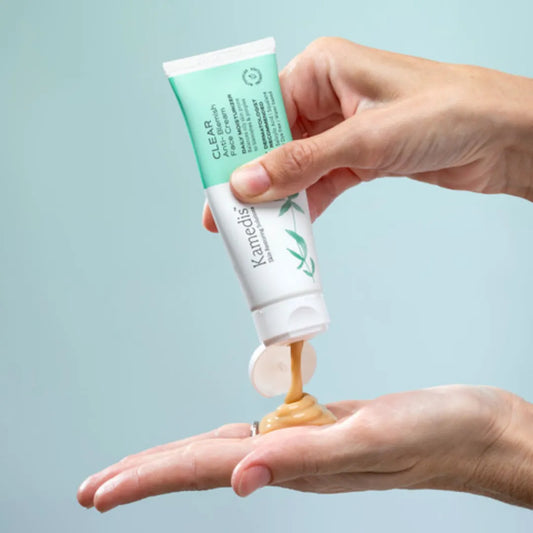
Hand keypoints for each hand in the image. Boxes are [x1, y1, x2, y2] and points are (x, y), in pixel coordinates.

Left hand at [77, 385, 532, 511]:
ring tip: (141, 468)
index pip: (204, 468)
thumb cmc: (435, 433)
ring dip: (179, 457)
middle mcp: (291, 459)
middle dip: (146, 474)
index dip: (148, 477)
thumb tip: (237, 480)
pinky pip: (261, 434)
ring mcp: (306, 446)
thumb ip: (302, 458)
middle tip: (96, 490)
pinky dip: (227, 437)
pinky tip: (220, 442)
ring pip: (225, 450)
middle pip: (203, 464)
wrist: (476, 430)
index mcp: (295, 463)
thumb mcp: (368, 440)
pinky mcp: (322, 429)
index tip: (98, 492)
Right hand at [203, 37, 532, 230]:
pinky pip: (321, 182)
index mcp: (323, 69)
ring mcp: (343, 129)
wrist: (502, 137)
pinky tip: (292, 226)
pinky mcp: (359, 157)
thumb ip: (302, 164)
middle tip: (226, 214)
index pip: (262, 108)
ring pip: (296, 166)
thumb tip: (247, 182)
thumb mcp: (363, 139)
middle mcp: (328, 96)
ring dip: (279, 197)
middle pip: (274, 141)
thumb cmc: (446, 111)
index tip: (214, 180)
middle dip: (252, 178)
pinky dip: (307, 204)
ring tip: (254, 228)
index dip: (235, 146)